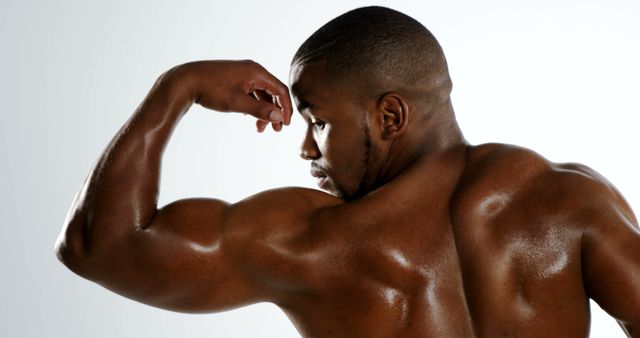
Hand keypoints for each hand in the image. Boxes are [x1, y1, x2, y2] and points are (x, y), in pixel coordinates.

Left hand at [173, 60, 292, 131]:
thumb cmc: (211, 89)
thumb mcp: (237, 103)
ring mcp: (243, 74)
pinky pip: (251, 93)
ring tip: (260, 128)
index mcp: (256, 72)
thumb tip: (279, 117)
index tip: (285, 125)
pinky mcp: (235, 80)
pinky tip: (249, 117)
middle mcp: (252, 70)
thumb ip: (260, 110)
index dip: (286, 108)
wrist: (186, 81)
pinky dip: (254, 106)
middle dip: (275, 111)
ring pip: (261, 94)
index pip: (280, 89)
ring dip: (264, 111)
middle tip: (276, 130)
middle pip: (272, 92)